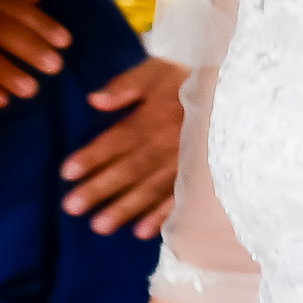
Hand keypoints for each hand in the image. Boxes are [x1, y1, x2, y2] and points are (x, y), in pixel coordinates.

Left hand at [63, 59, 186, 236]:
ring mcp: (182, 164)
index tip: (67, 173)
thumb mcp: (156, 71)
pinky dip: (161, 217)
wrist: (235, 94)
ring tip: (99, 226)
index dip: (92, 157)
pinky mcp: (198, 178)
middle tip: (72, 207)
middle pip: (128, 169)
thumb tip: (95, 100)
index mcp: (151, 119)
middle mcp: (165, 144)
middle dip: (100, 188)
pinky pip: (179, 200)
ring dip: (125, 208)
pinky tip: (141, 231)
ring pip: (150, 189)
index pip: (116, 140)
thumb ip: (126, 85)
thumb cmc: (188, 82)